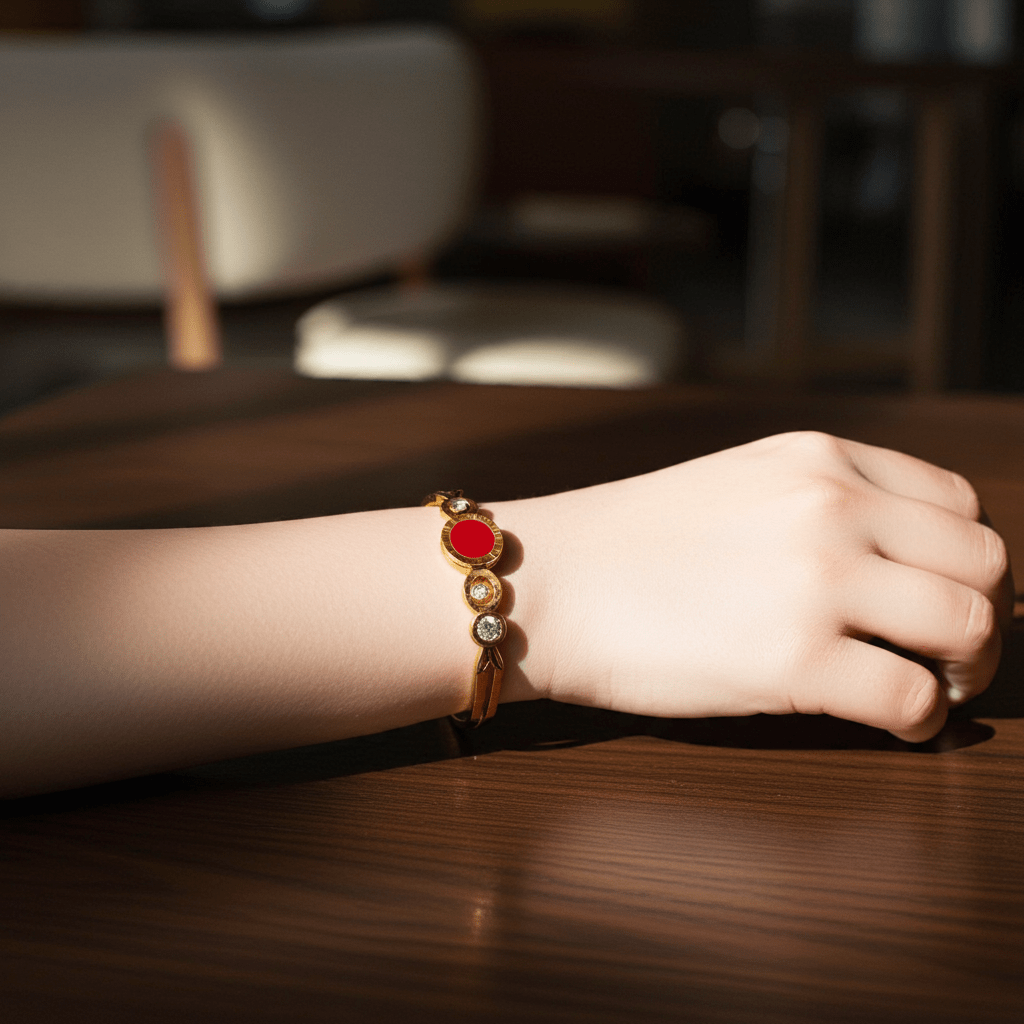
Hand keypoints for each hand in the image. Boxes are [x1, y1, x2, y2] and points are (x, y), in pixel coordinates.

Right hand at [497, 432, 1012, 741]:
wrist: (552, 585)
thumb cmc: (630, 544)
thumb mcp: (740, 483)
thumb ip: (824, 503)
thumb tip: (903, 565)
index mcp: (820, 458)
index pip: (959, 505)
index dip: (963, 562)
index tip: (939, 597)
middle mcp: (832, 505)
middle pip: (984, 564)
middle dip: (981, 617)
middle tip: (948, 654)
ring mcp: (817, 580)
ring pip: (969, 627)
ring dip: (963, 669)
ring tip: (925, 686)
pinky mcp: (795, 659)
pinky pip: (913, 699)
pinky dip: (918, 719)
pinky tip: (887, 719)